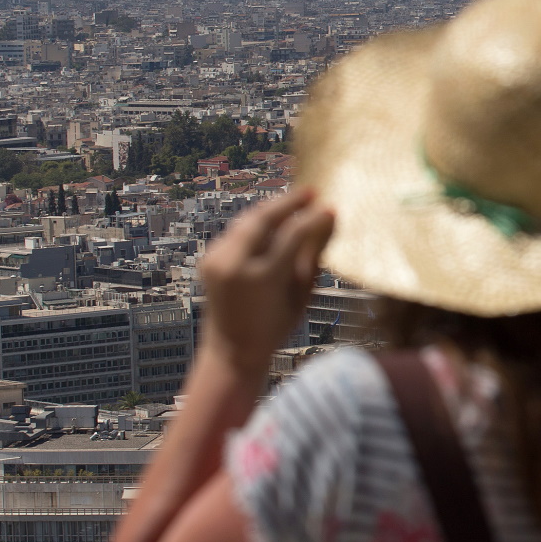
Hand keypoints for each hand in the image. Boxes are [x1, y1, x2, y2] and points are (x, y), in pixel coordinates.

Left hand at [198, 187, 333, 371]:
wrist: (231, 350)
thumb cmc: (274, 328)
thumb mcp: (301, 296)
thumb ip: (312, 258)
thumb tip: (327, 224)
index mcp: (262, 278)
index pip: (292, 234)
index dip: (314, 218)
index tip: (330, 208)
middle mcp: (235, 264)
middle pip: (264, 218)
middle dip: (289, 201)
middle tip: (311, 191)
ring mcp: (217, 260)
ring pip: (247, 220)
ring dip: (271, 208)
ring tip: (294, 201)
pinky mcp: (209, 259)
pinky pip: (236, 232)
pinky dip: (256, 223)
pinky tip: (273, 219)